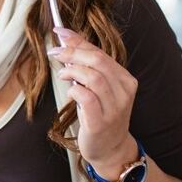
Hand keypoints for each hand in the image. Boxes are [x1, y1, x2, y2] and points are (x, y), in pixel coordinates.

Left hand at [49, 27, 138, 179]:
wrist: (110, 149)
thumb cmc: (101, 115)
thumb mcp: (98, 88)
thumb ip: (87, 65)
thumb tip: (66, 39)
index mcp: (126, 80)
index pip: (101, 53)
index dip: (78, 40)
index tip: (59, 32)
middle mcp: (124, 92)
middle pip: (98, 61)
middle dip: (73, 52)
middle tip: (56, 53)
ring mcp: (114, 108)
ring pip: (93, 77)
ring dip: (72, 71)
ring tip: (63, 74)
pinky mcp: (100, 122)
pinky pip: (87, 97)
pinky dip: (74, 90)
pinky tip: (70, 91)